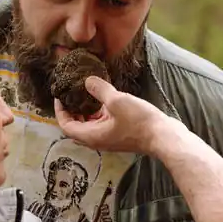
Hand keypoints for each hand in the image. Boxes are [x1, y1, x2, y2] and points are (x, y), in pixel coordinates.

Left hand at [54, 78, 174, 155]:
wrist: (163, 136)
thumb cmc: (139, 122)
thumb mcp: (116, 100)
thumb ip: (99, 89)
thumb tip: (87, 81)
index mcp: (91, 136)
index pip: (66, 126)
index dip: (60, 111)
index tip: (59, 96)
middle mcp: (97, 140)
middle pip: (76, 127)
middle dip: (71, 111)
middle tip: (70, 95)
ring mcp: (109, 139)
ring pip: (89, 126)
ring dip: (84, 112)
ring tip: (84, 94)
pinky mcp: (119, 134)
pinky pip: (102, 124)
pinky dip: (98, 113)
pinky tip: (103, 99)